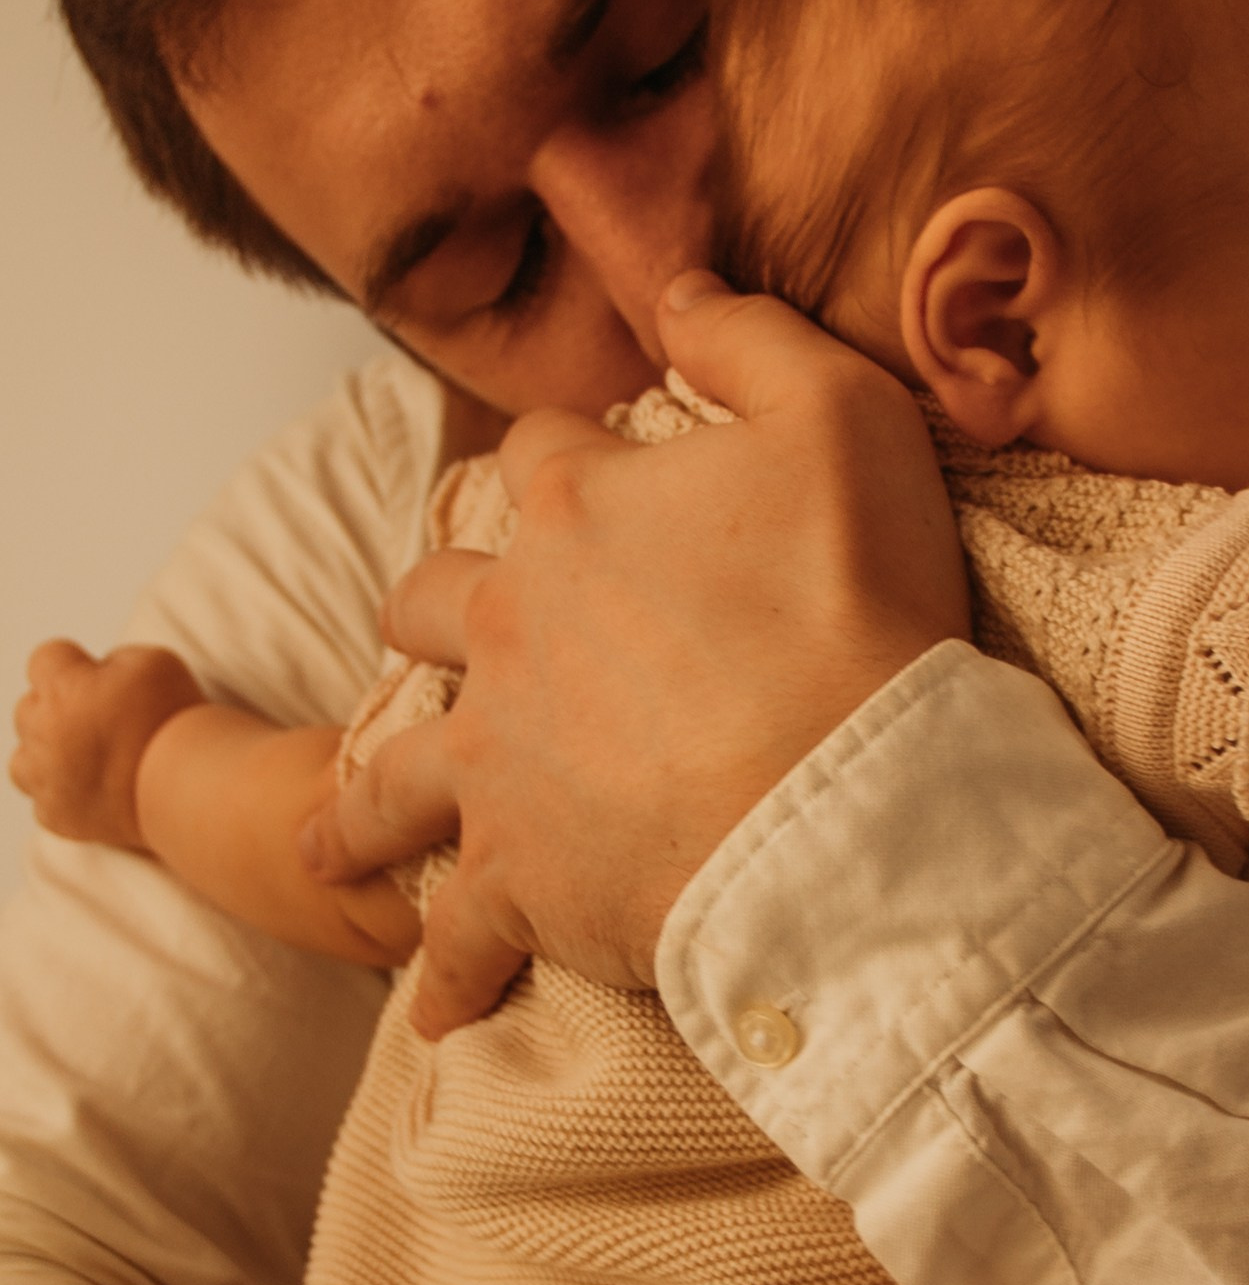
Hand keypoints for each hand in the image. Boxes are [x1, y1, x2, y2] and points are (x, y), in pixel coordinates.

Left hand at [9, 641, 202, 848]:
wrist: (188, 788)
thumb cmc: (173, 721)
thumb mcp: (154, 661)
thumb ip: (115, 659)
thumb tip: (101, 672)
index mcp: (61, 688)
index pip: (46, 659)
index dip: (74, 664)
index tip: (99, 678)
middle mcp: (42, 731)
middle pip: (30, 708)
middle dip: (59, 708)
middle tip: (102, 719)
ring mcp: (46, 778)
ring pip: (24, 758)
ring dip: (48, 753)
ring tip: (86, 757)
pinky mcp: (56, 816)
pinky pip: (44, 799)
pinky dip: (63, 794)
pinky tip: (94, 788)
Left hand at [302, 273, 969, 1034]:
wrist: (854, 805)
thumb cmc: (863, 608)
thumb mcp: (841, 412)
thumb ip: (749, 332)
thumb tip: (678, 279)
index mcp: (574, 501)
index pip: (545, 452)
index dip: (580, 465)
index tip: (611, 496)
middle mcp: (506, 620)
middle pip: (432, 597)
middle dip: (442, 609)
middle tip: (468, 641)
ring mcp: (496, 754)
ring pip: (393, 769)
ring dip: (371, 799)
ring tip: (349, 832)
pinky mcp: (514, 873)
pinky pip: (455, 931)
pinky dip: (447, 967)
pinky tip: (441, 1005)